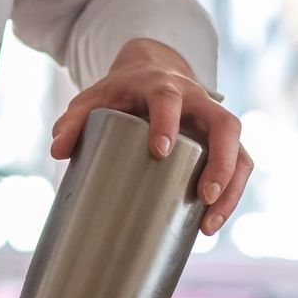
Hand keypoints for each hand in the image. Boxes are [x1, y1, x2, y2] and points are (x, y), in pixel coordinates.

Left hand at [50, 38, 251, 235]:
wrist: (151, 73)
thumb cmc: (120, 92)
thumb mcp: (93, 99)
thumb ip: (73, 121)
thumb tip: (57, 152)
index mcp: (163, 86)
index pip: (169, 99)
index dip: (167, 122)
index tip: (159, 151)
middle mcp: (198, 101)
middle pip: (225, 125)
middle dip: (220, 162)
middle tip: (204, 196)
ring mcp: (215, 122)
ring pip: (240, 150)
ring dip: (232, 188)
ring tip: (209, 224)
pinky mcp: (223, 143)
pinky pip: (240, 166)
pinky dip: (232, 195)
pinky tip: (211, 223)